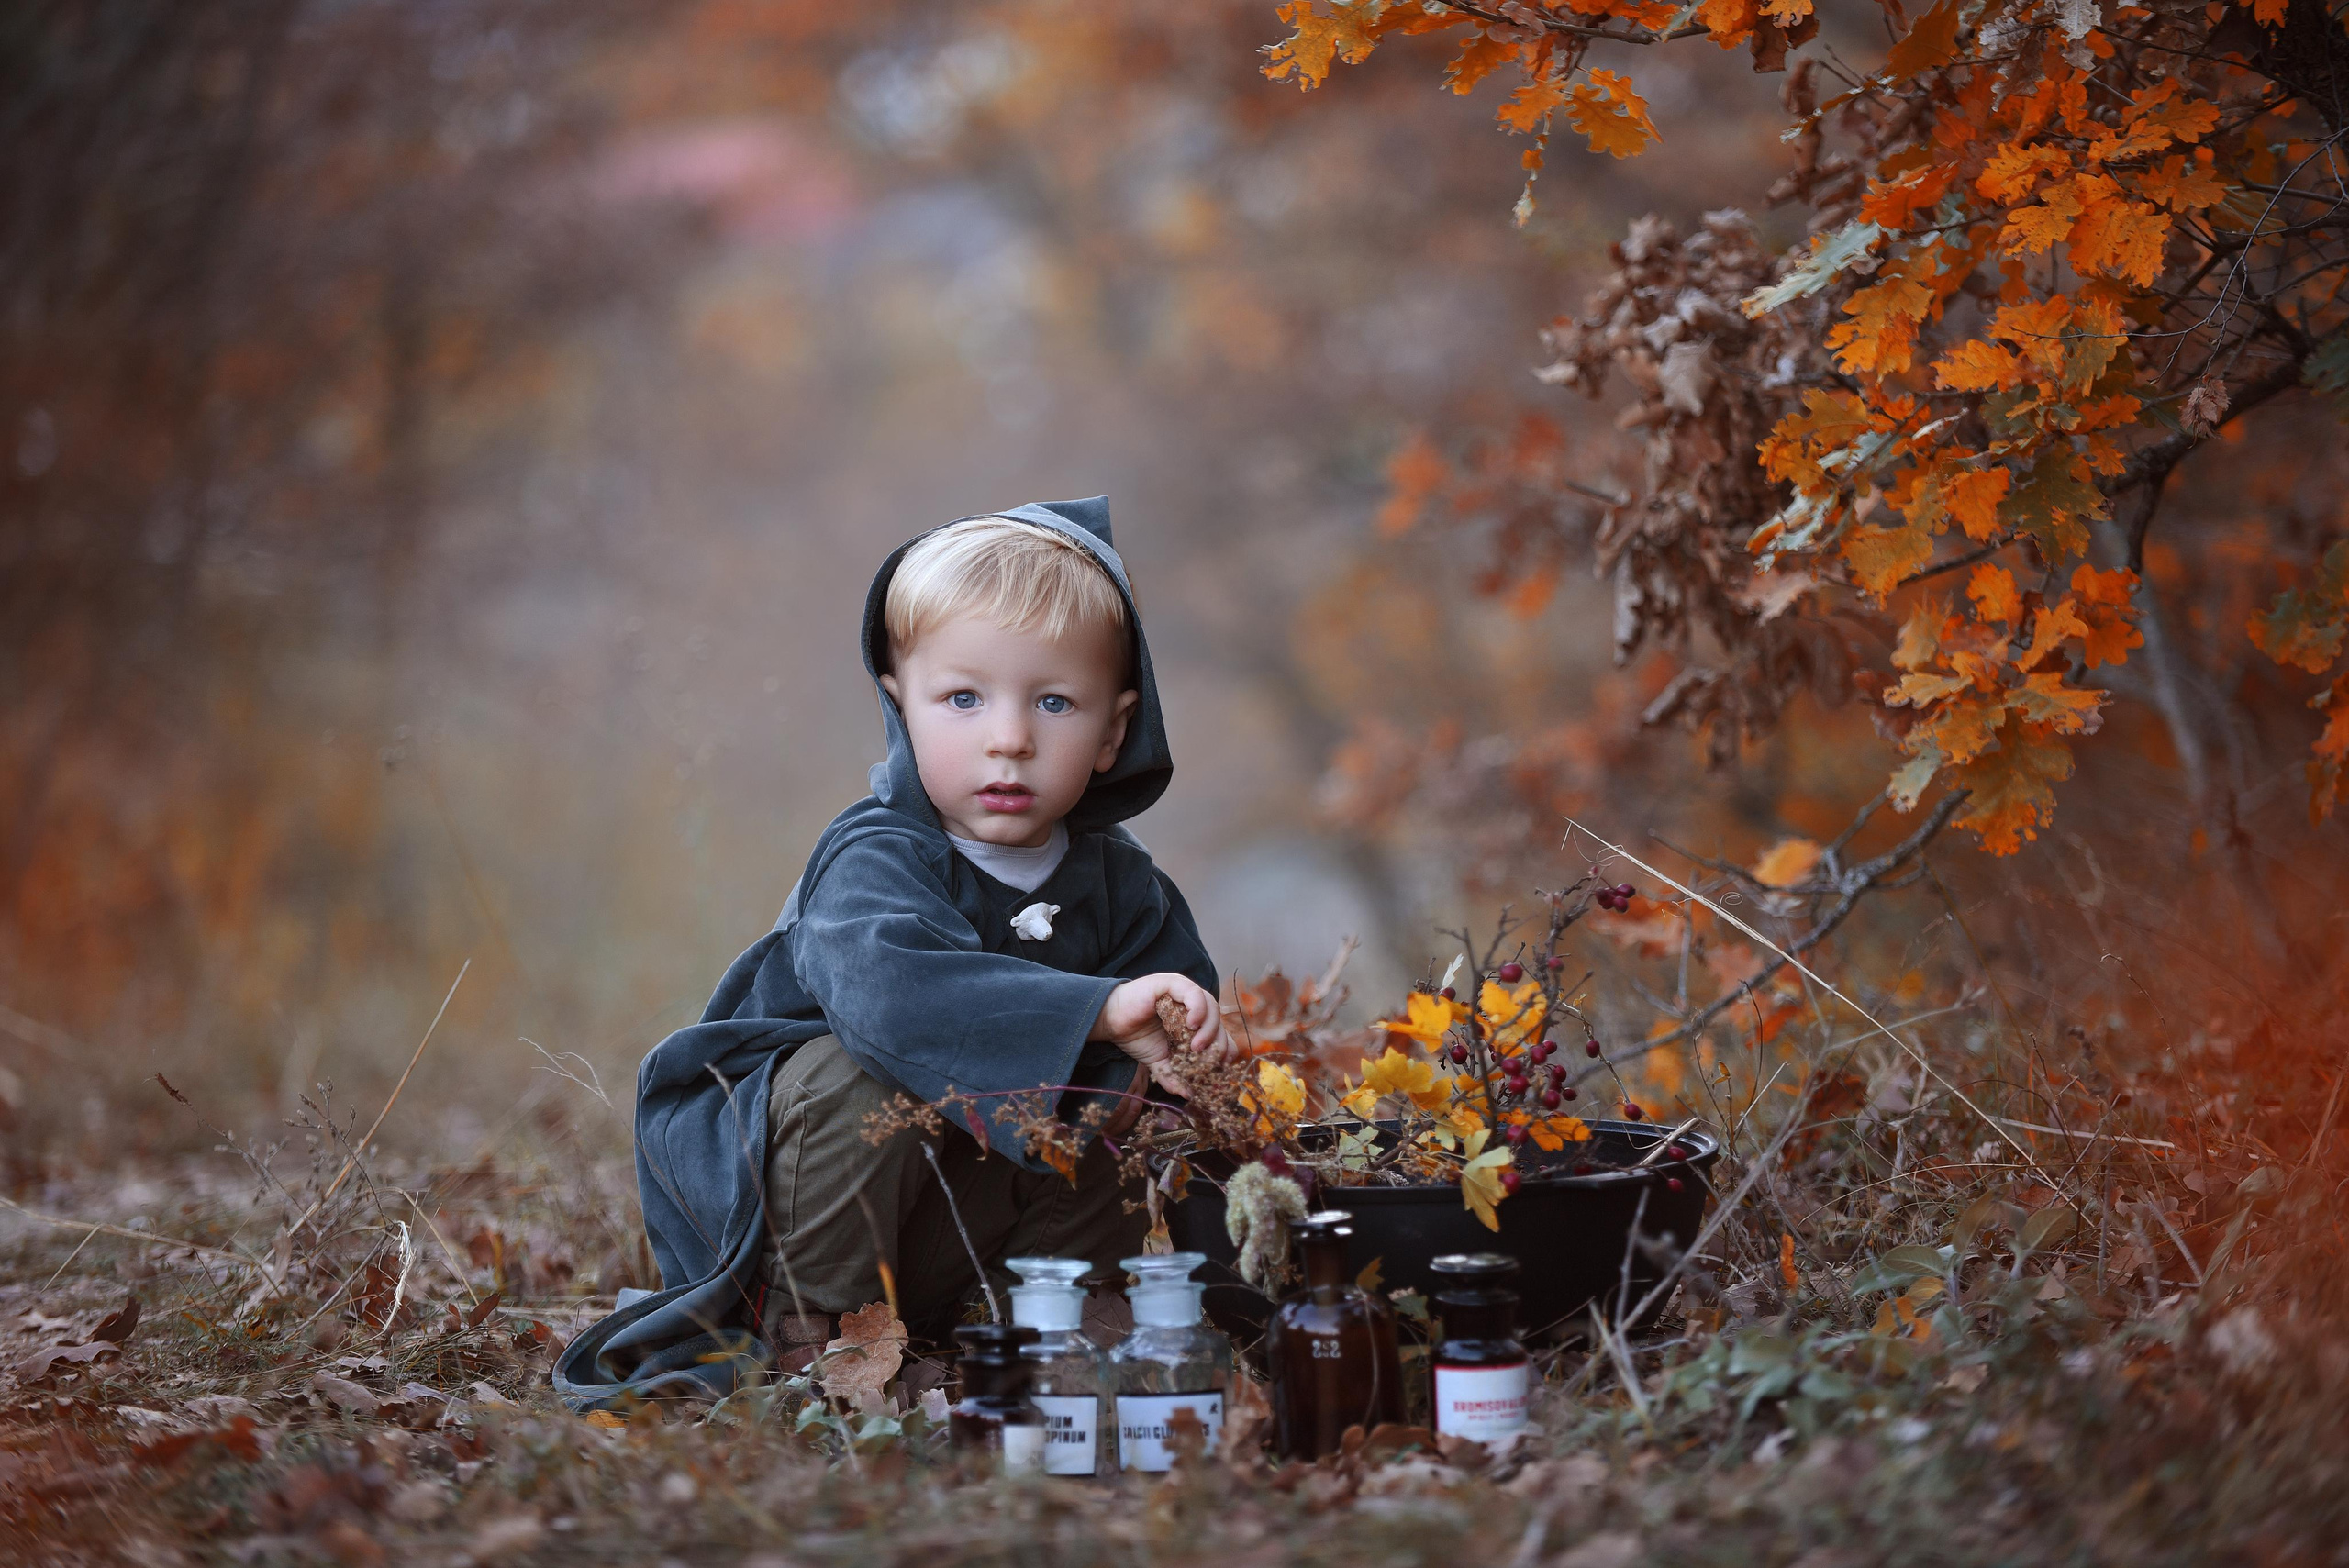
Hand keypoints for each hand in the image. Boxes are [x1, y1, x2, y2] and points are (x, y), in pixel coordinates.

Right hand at [1092, 974, 1231, 1095]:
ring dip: (1208, 1029)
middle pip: (1219, 1022)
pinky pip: (1194, 993)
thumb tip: (1189, 1095)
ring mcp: (1184, 992)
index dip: (1224, 1051)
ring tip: (1196, 1046)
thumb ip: (1174, 1077)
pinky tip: (1191, 1024)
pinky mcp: (1173, 983)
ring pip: (1211, 1007)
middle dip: (1218, 1044)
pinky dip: (1198, 1009)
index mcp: (1195, 1023)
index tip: (1219, 1069)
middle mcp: (1193, 1006)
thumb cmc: (1135, 1037)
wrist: (1110, 1021)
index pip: (1220, 1034)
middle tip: (1207, 1060)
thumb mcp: (1159, 1063)